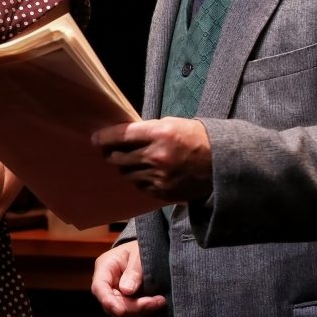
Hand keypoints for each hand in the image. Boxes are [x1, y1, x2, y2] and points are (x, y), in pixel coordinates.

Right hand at [90, 241, 166, 316]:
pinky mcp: (124, 306)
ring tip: (159, 307)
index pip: (99, 288)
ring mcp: (114, 298)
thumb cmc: (141, 248)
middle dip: (135, 308)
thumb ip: (134, 270)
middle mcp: (106, 286)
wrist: (145, 251)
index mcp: (104, 268)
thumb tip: (126, 291)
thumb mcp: (139, 253)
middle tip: (159, 301)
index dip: (108, 301)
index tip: (122, 311)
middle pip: (112, 306)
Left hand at [93, 117, 212, 201]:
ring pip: (126, 173)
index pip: (121, 136)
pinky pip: (139, 186)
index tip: (95, 139)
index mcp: (159, 134)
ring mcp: (159, 177)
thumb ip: (145, 130)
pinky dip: (138, 179)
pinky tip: (146, 172)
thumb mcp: (171, 124)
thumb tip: (119, 136)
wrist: (221, 163)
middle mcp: (157, 156)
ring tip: (132, 161)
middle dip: (112, 154)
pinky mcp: (163, 192)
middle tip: (111, 151)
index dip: (104, 138)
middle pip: (118, 158)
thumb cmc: (194, 138)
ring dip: (125, 167)